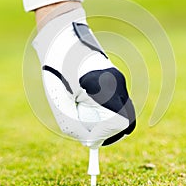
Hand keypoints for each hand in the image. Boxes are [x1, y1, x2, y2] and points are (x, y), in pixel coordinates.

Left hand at [32, 9, 135, 147]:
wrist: (62, 43)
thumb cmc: (58, 71)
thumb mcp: (61, 104)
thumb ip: (75, 127)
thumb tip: (90, 142)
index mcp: (103, 87)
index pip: (119, 121)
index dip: (105, 135)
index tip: (89, 140)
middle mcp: (116, 82)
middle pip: (126, 119)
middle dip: (110, 132)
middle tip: (91, 137)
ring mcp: (118, 79)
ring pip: (124, 111)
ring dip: (109, 122)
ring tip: (87, 118)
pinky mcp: (116, 78)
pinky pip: (119, 103)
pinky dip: (109, 113)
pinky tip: (90, 108)